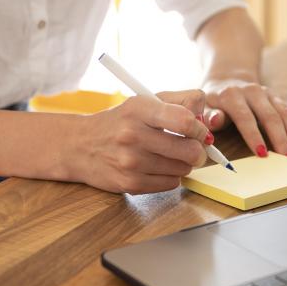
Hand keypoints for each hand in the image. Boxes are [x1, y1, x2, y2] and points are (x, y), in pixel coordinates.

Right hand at [73, 90, 211, 193]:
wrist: (80, 145)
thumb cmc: (120, 122)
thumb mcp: (144, 101)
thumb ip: (180, 102)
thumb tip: (206, 117)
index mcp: (139, 109)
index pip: (185, 121)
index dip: (200, 128)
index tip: (200, 131)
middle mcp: (133, 135)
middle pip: (189, 150)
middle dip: (198, 150)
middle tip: (192, 147)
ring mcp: (131, 162)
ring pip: (183, 169)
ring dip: (183, 164)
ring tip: (169, 155)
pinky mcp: (130, 183)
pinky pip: (171, 184)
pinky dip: (171, 176)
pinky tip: (157, 167)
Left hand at [203, 78, 286, 159]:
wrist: (228, 79)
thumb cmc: (214, 100)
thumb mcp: (204, 107)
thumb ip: (209, 116)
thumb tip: (214, 121)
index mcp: (232, 95)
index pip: (245, 117)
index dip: (254, 136)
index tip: (262, 153)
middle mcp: (252, 92)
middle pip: (270, 116)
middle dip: (281, 139)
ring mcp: (267, 94)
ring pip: (285, 113)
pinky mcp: (277, 97)